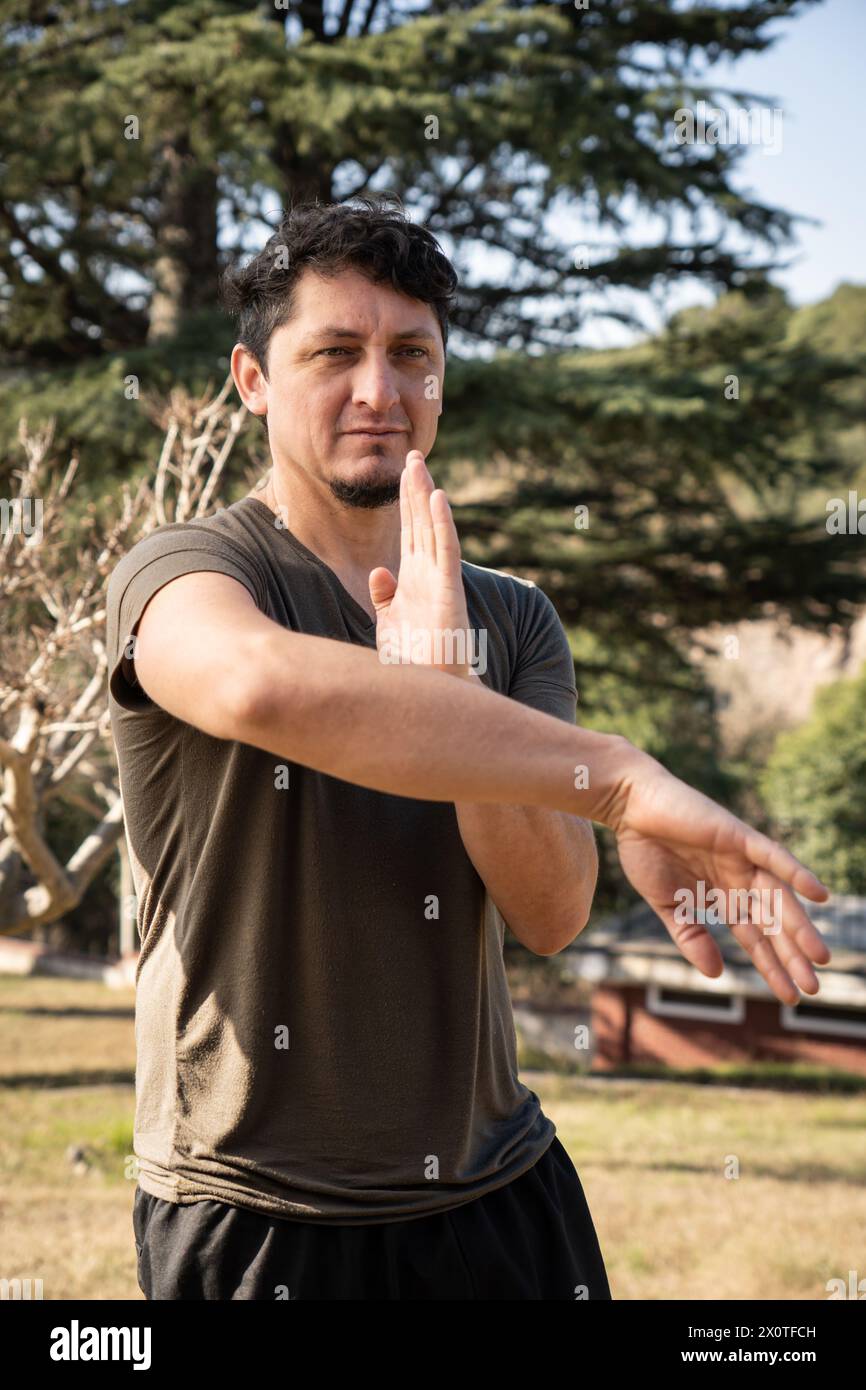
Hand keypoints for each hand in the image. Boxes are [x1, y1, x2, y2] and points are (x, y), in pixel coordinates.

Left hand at [368, 450, 476, 677]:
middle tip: (412, 455)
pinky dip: (442, 523)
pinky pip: (445, 549)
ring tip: (419, 464)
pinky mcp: (449, 589)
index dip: (406, 504)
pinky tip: (437, 498)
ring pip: (432, 528)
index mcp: (414, 581)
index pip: (411, 533)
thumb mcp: (389, 624)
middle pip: (421, 523)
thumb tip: (379, 572)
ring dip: (425, 496)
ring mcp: (440, 580)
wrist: (431, 689)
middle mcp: (429, 575)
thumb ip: (385, 597)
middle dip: (415, 490)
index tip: (402, 475)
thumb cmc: (413, 662)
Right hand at [610, 750, 831, 1004]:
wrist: (630, 808)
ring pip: (778, 897)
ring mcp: (741, 857)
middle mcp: (738, 878)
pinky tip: (820, 895)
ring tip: (819, 957)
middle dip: (792, 954)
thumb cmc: (644, 849)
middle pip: (772, 922)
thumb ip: (690, 937)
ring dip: (800, 926)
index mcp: (722, 895)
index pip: (754, 936)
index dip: (772, 966)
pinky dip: (797, 873)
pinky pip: (774, 856)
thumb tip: (717, 975)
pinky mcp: (738, 836)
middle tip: (813, 987)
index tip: (791, 995)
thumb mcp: (666, 904)